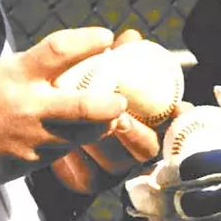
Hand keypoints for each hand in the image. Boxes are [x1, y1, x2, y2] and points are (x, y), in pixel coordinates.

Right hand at [0, 26, 126, 186]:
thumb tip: (69, 66)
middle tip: (120, 101)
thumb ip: (34, 71)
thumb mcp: (0, 70)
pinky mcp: (26, 163)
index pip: (61, 50)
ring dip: (96, 128)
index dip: (88, 41)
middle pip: (82, 106)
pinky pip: (57, 154)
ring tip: (107, 119)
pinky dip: (69, 143)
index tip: (105, 38)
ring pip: (77, 136)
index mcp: (18, 73)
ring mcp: (28, 138)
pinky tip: (73, 136)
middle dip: (109, 105)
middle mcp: (27, 105)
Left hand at [51, 28, 190, 194]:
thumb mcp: (95, 72)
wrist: (39, 126)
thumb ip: (116, 58)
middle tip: (121, 117)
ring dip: (102, 143)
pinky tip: (62, 146)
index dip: (181, 118)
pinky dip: (77, 160)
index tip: (180, 109)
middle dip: (137, 133)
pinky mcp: (87, 182)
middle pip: (148, 148)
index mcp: (146, 118)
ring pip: (116, 163)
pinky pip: (88, 175)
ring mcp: (113, 167)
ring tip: (81, 126)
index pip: (174, 121)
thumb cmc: (79, 90)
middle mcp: (133, 145)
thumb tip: (130, 38)